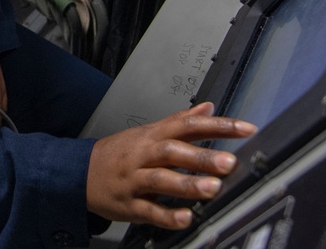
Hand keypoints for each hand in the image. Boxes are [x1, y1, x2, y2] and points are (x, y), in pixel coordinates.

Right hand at [86, 102, 256, 229]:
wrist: (80, 172)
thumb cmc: (120, 153)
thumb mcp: (149, 131)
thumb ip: (181, 121)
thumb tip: (208, 108)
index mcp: (153, 136)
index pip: (188, 125)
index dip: (218, 126)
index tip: (246, 129)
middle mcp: (145, 155)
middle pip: (173, 151)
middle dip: (202, 156)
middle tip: (229, 162)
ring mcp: (135, 180)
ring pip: (161, 179)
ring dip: (187, 184)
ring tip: (212, 188)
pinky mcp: (129, 205)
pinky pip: (148, 211)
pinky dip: (167, 215)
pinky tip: (185, 217)